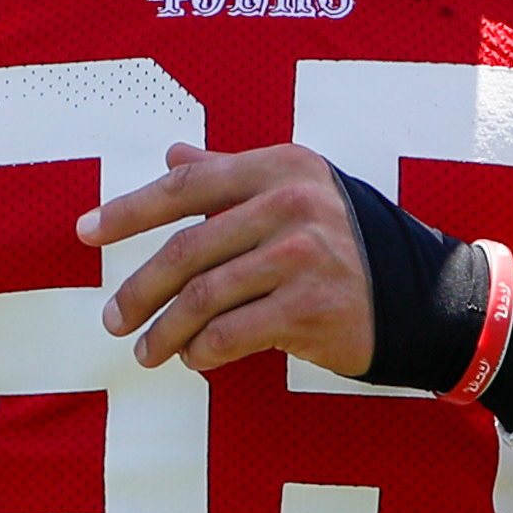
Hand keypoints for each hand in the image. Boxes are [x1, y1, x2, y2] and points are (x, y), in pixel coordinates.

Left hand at [78, 143, 374, 376]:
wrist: (427, 299)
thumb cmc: (351, 243)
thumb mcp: (299, 191)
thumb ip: (233, 174)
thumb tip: (173, 154)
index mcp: (282, 168)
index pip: (188, 186)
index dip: (129, 209)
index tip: (86, 232)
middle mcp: (292, 204)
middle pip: (188, 248)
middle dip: (140, 288)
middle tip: (112, 316)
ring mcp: (304, 256)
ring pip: (204, 297)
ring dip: (164, 330)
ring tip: (144, 351)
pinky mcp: (312, 308)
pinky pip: (233, 333)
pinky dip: (203, 350)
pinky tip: (192, 359)